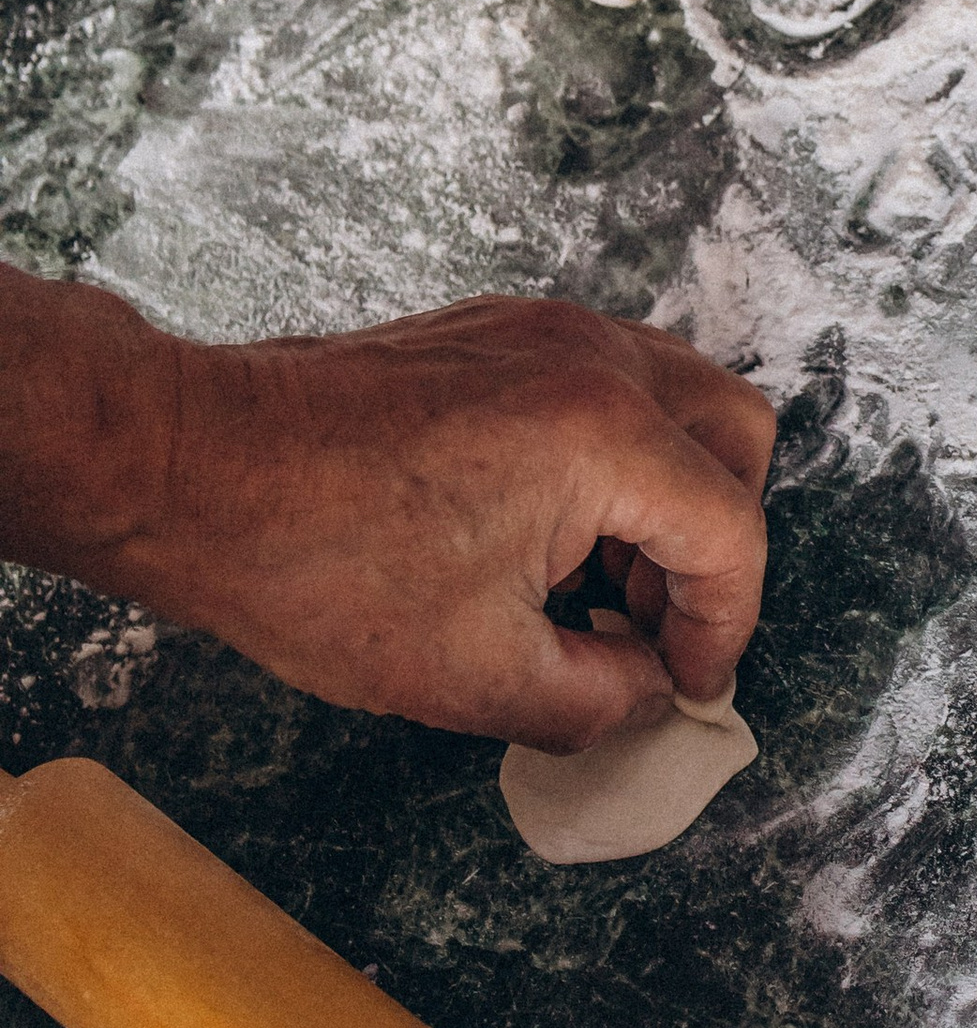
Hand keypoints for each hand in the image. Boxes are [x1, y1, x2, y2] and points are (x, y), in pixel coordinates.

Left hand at [130, 295, 778, 744]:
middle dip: (712, 544)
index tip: (685, 683)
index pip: (731, 533)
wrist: (190, 471)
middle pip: (735, 437)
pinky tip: (535, 533)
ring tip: (588, 584)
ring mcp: (541, 330)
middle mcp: (592, 359)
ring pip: (674, 399)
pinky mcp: (493, 331)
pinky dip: (608, 457)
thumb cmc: (313, 562)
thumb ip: (598, 698)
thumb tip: (644, 691)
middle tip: (647, 622)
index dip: (722, 628)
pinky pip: (603, 381)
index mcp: (606, 435)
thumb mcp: (475, 677)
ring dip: (662, 497)